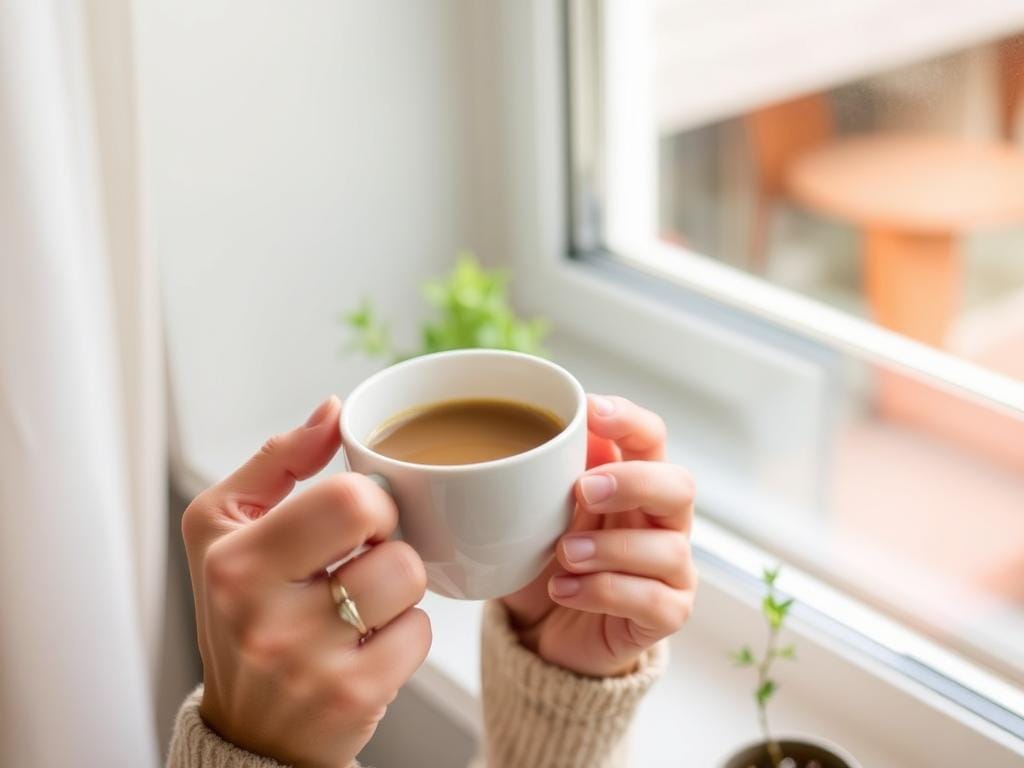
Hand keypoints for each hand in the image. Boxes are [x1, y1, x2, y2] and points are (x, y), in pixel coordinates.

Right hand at [181, 397, 430, 767]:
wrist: (248, 727)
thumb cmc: (239, 611)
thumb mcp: (225, 527)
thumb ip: (278, 460)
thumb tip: (334, 410)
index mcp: (235, 559)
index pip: (348, 498)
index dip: (370, 499)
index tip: (357, 517)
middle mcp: (264, 615)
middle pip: (390, 541)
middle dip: (389, 539)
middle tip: (364, 554)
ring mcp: (309, 662)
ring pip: (411, 584)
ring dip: (400, 588)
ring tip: (364, 600)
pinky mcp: (350, 699)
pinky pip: (420, 636)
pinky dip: (405, 634)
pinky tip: (369, 642)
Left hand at [502, 395, 696, 676]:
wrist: (544, 629)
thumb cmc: (550, 558)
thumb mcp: (544, 509)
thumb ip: (556, 469)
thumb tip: (558, 426)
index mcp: (636, 482)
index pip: (651, 438)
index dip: (629, 421)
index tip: (592, 411)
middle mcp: (664, 521)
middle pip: (679, 486)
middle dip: (633, 483)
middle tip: (582, 490)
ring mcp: (672, 569)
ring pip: (668, 549)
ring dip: (609, 548)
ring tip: (562, 554)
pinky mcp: (667, 614)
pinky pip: (653, 601)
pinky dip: (603, 592)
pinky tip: (564, 590)